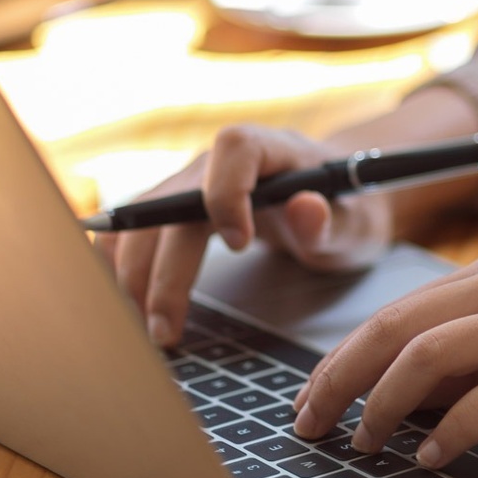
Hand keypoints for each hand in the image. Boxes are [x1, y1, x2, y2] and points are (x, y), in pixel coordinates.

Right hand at [98, 124, 393, 346]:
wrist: (334, 204)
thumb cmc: (346, 211)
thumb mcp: (355, 223)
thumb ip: (331, 221)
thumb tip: (306, 208)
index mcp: (271, 149)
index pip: (235, 147)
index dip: (228, 191)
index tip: (241, 243)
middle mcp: (219, 161)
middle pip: (175, 201)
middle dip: (164, 268)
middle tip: (167, 328)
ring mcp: (190, 184)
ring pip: (143, 220)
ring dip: (134, 275)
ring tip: (146, 330)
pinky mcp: (174, 209)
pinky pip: (135, 230)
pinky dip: (122, 265)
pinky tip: (124, 304)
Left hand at [290, 250, 477, 468]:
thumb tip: (409, 396)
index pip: (395, 313)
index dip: (342, 359)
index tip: (311, 401)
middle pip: (397, 329)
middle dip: (341, 380)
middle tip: (312, 426)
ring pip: (433, 354)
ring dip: (386, 405)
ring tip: (366, 445)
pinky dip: (455, 429)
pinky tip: (435, 457)